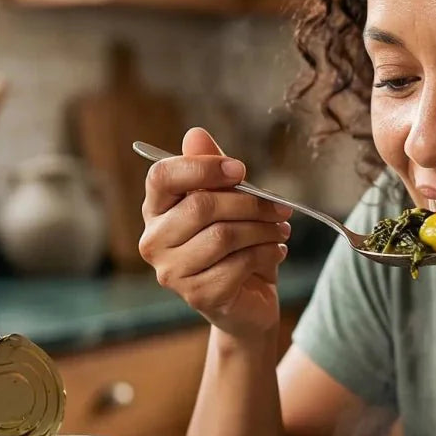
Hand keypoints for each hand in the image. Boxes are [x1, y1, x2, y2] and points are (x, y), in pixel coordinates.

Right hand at [139, 126, 291, 339]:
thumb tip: (196, 134)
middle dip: (250, 204)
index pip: (162, 177)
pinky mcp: (198, 296)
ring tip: (281, 231)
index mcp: (156, 210)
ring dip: (263, 230)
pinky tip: (276, 252)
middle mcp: (154, 242)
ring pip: (223, 236)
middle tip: (280, 208)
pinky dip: (267, 253)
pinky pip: (239, 264)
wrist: (248, 301)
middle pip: (201, 206)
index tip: (241, 170)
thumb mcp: (229, 203)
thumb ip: (213, 170)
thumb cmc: (236, 247)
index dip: (202, 167)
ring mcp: (172, 272)